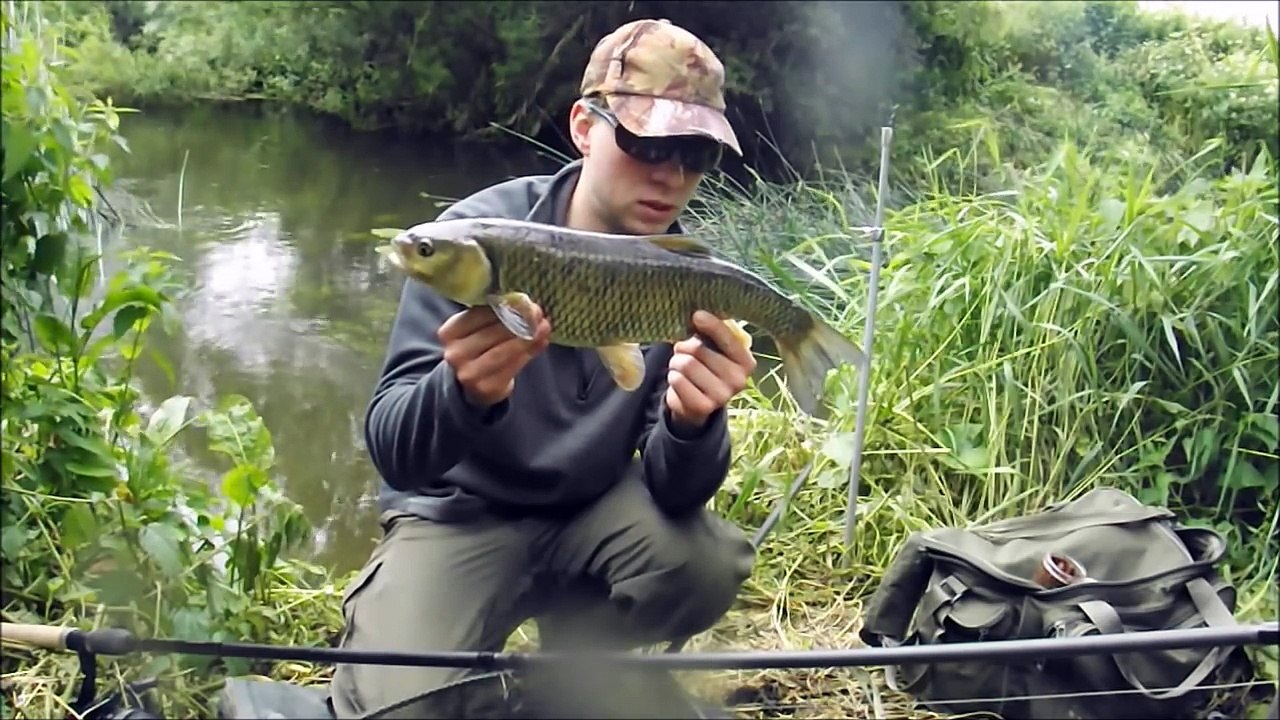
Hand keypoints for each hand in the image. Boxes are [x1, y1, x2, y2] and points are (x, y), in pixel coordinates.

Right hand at [439, 305, 550, 408]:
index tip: (524, 301)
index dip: (505, 306)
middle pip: (492, 332)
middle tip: (538, 313)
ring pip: (503, 351)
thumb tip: (527, 305)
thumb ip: (497, 315)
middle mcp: (455, 353)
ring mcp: (468, 373)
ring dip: (528, 338)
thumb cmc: (479, 347)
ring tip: (543, 328)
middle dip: (520, 321)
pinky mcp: (486, 387)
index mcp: (449, 332)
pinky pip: (512, 367)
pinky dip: (529, 352)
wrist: (472, 384)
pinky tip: (540, 342)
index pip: (479, 314)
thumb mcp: (479, 328)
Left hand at [665, 310, 755, 429]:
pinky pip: (677, 380)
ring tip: (681, 367)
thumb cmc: (706, 367)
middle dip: (684, 347)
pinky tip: (680, 381)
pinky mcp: (703, 407)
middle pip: (699, 350)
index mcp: (746, 362)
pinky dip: (673, 377)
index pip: (728, 338)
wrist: (698, 402)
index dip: (711, 325)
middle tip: (682, 351)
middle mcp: (739, 380)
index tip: (697, 315)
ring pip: (686, 364)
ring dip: (676, 362)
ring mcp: (722, 396)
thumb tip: (698, 316)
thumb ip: (713, 333)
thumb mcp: (715, 349)